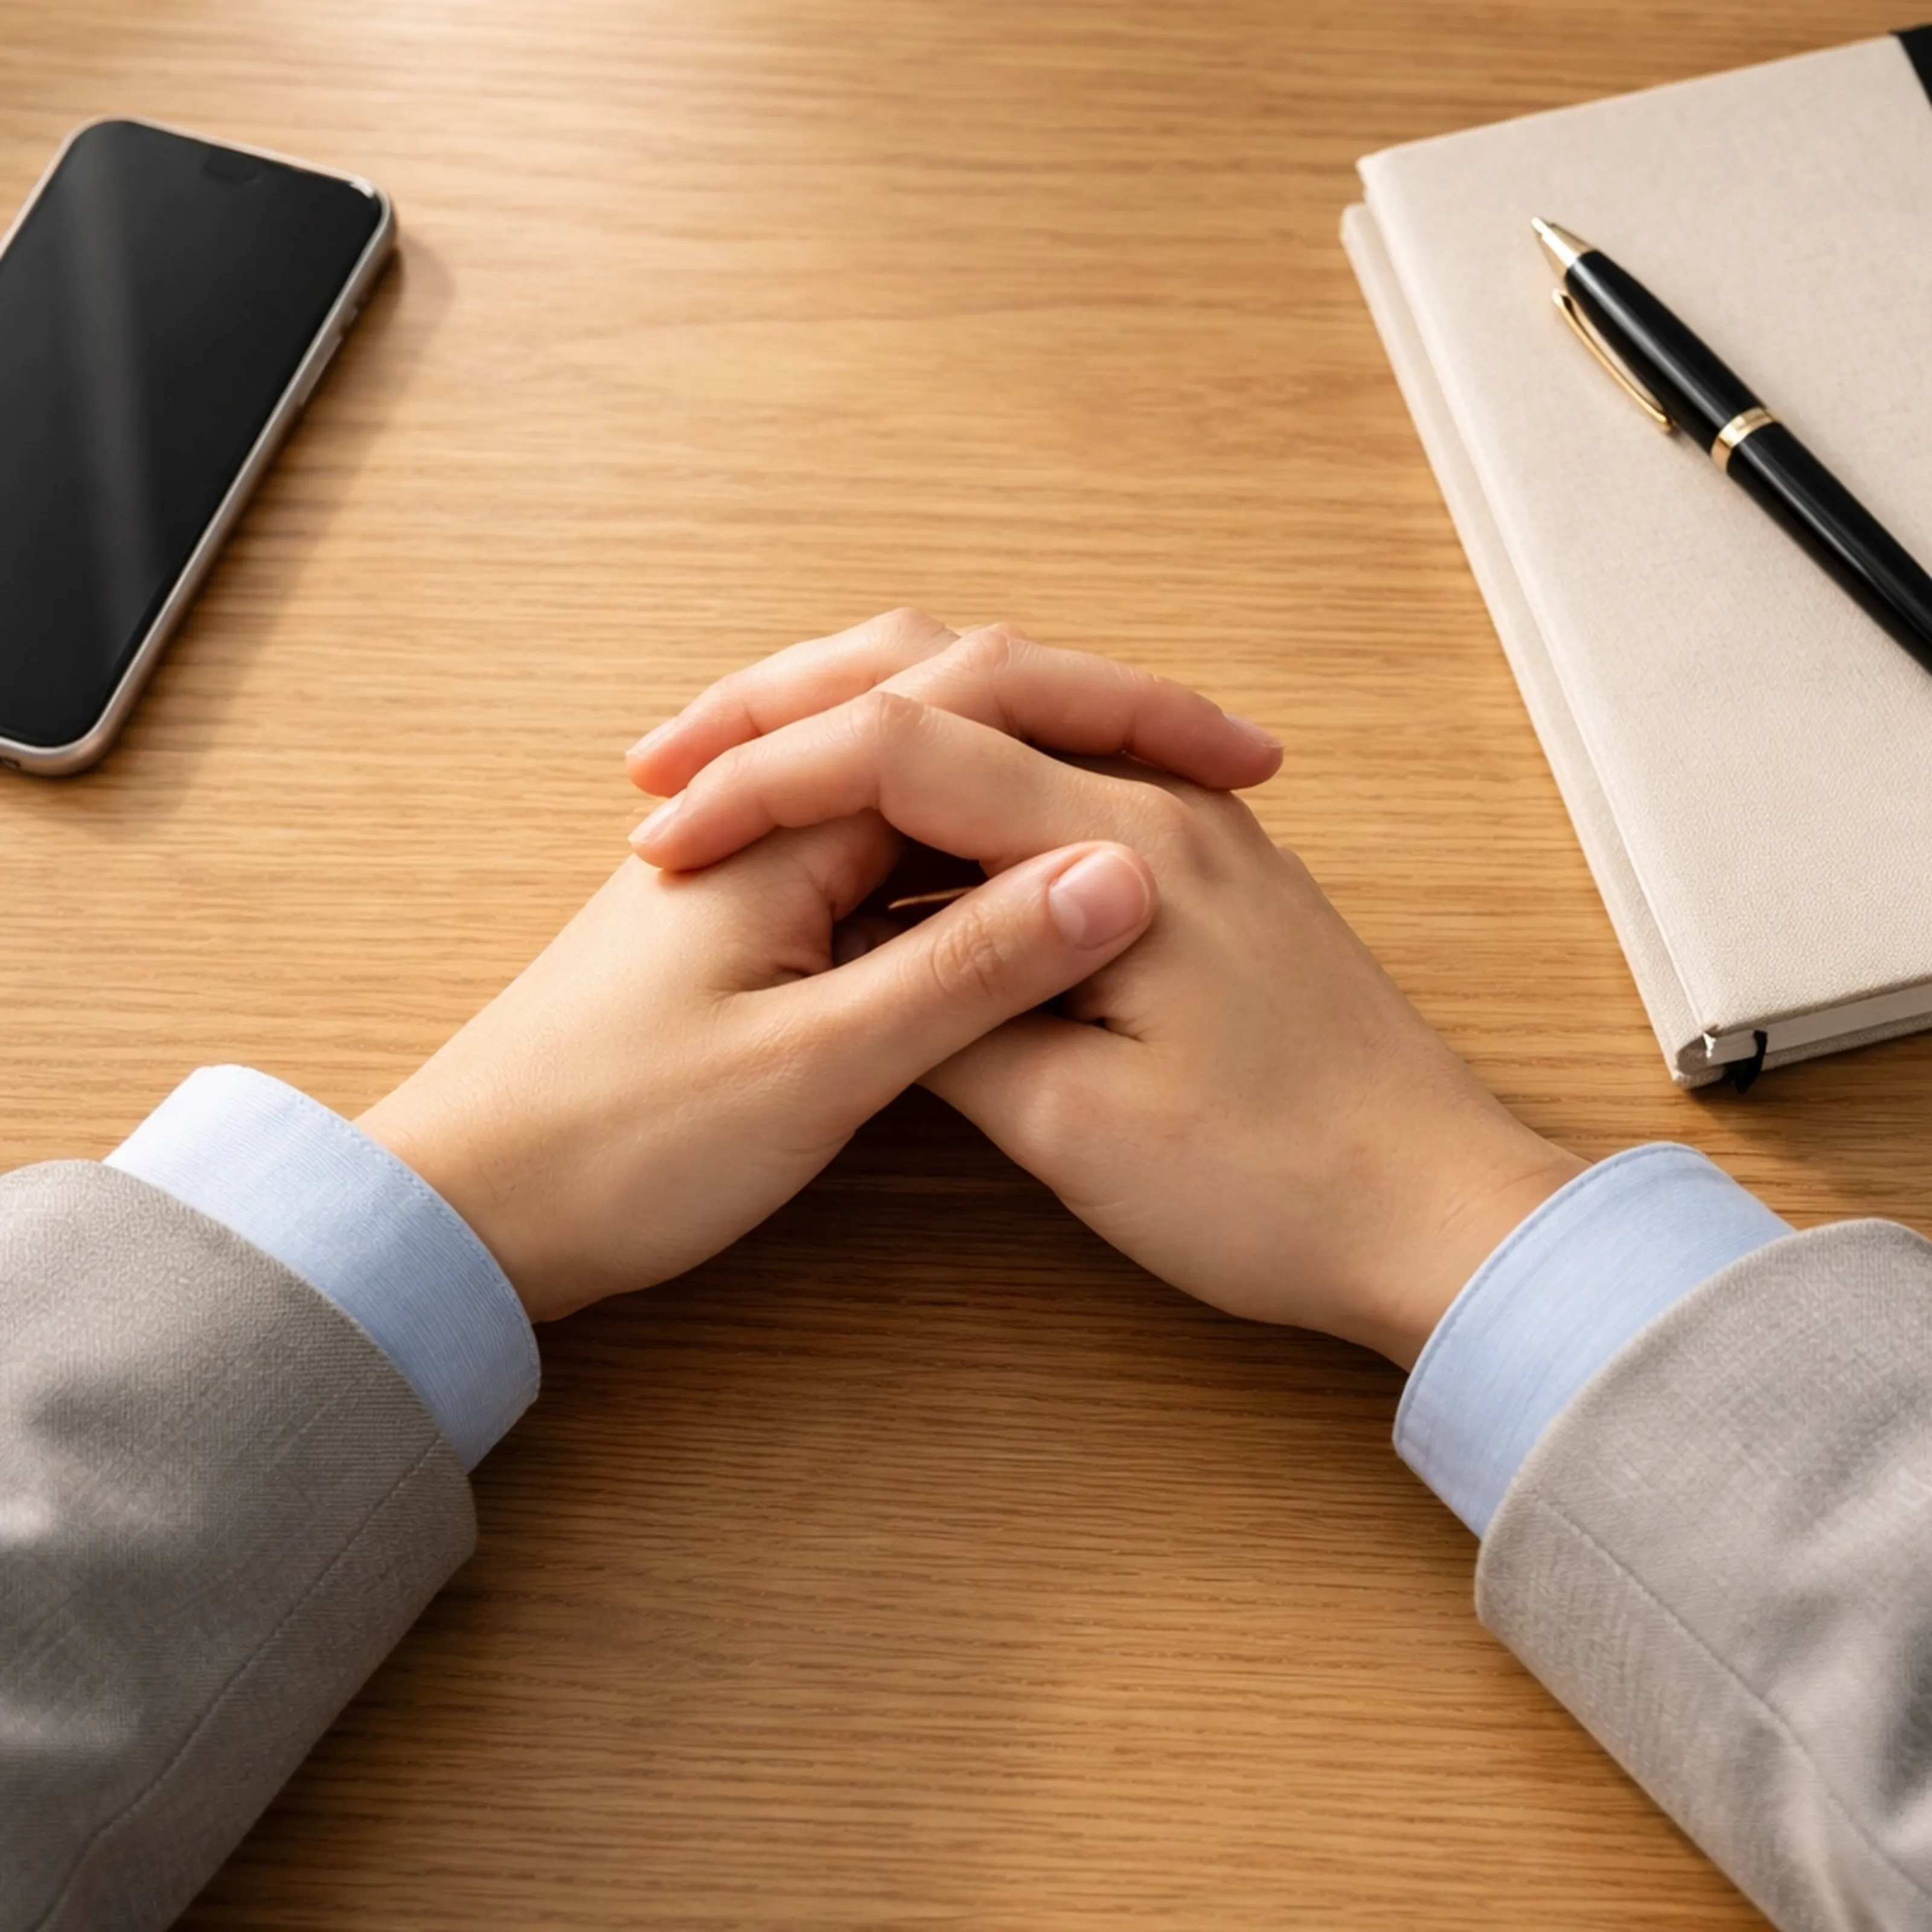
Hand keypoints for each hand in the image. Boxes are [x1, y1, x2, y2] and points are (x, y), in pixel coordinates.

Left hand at [357, 625, 1275, 1323]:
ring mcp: (760, 863)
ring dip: (1034, 763)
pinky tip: (1030, 877)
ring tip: (1160, 785)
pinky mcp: (756, 922)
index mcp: (789, 825)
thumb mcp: (813, 1071)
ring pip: (922, 772)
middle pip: (948, 703)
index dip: (1122, 714)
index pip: (976, 702)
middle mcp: (775, 814)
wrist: (470, 1212)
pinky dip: (975, 840)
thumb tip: (1111, 870)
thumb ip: (966, 967)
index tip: (1245, 757)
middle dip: (1091, 711)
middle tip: (1219, 748)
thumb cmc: (617, 1146)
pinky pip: (889, 842)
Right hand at [632, 640, 1582, 1366]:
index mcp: (1124, 841)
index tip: (664, 841)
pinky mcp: (1192, 872)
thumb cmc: (1278, 1188)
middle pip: (951, 684)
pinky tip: (884, 847)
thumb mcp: (1080, 1128)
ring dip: (867, 744)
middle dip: (797, 714)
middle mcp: (1159, 801)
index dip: (762, 783)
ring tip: (749, 790)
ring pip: (998, 726)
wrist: (1441, 1214)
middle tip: (679, 765)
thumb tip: (859, 954)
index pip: (901, 746)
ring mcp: (1185, 826)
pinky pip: (1044, 786)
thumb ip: (952, 1015)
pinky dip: (943, 798)